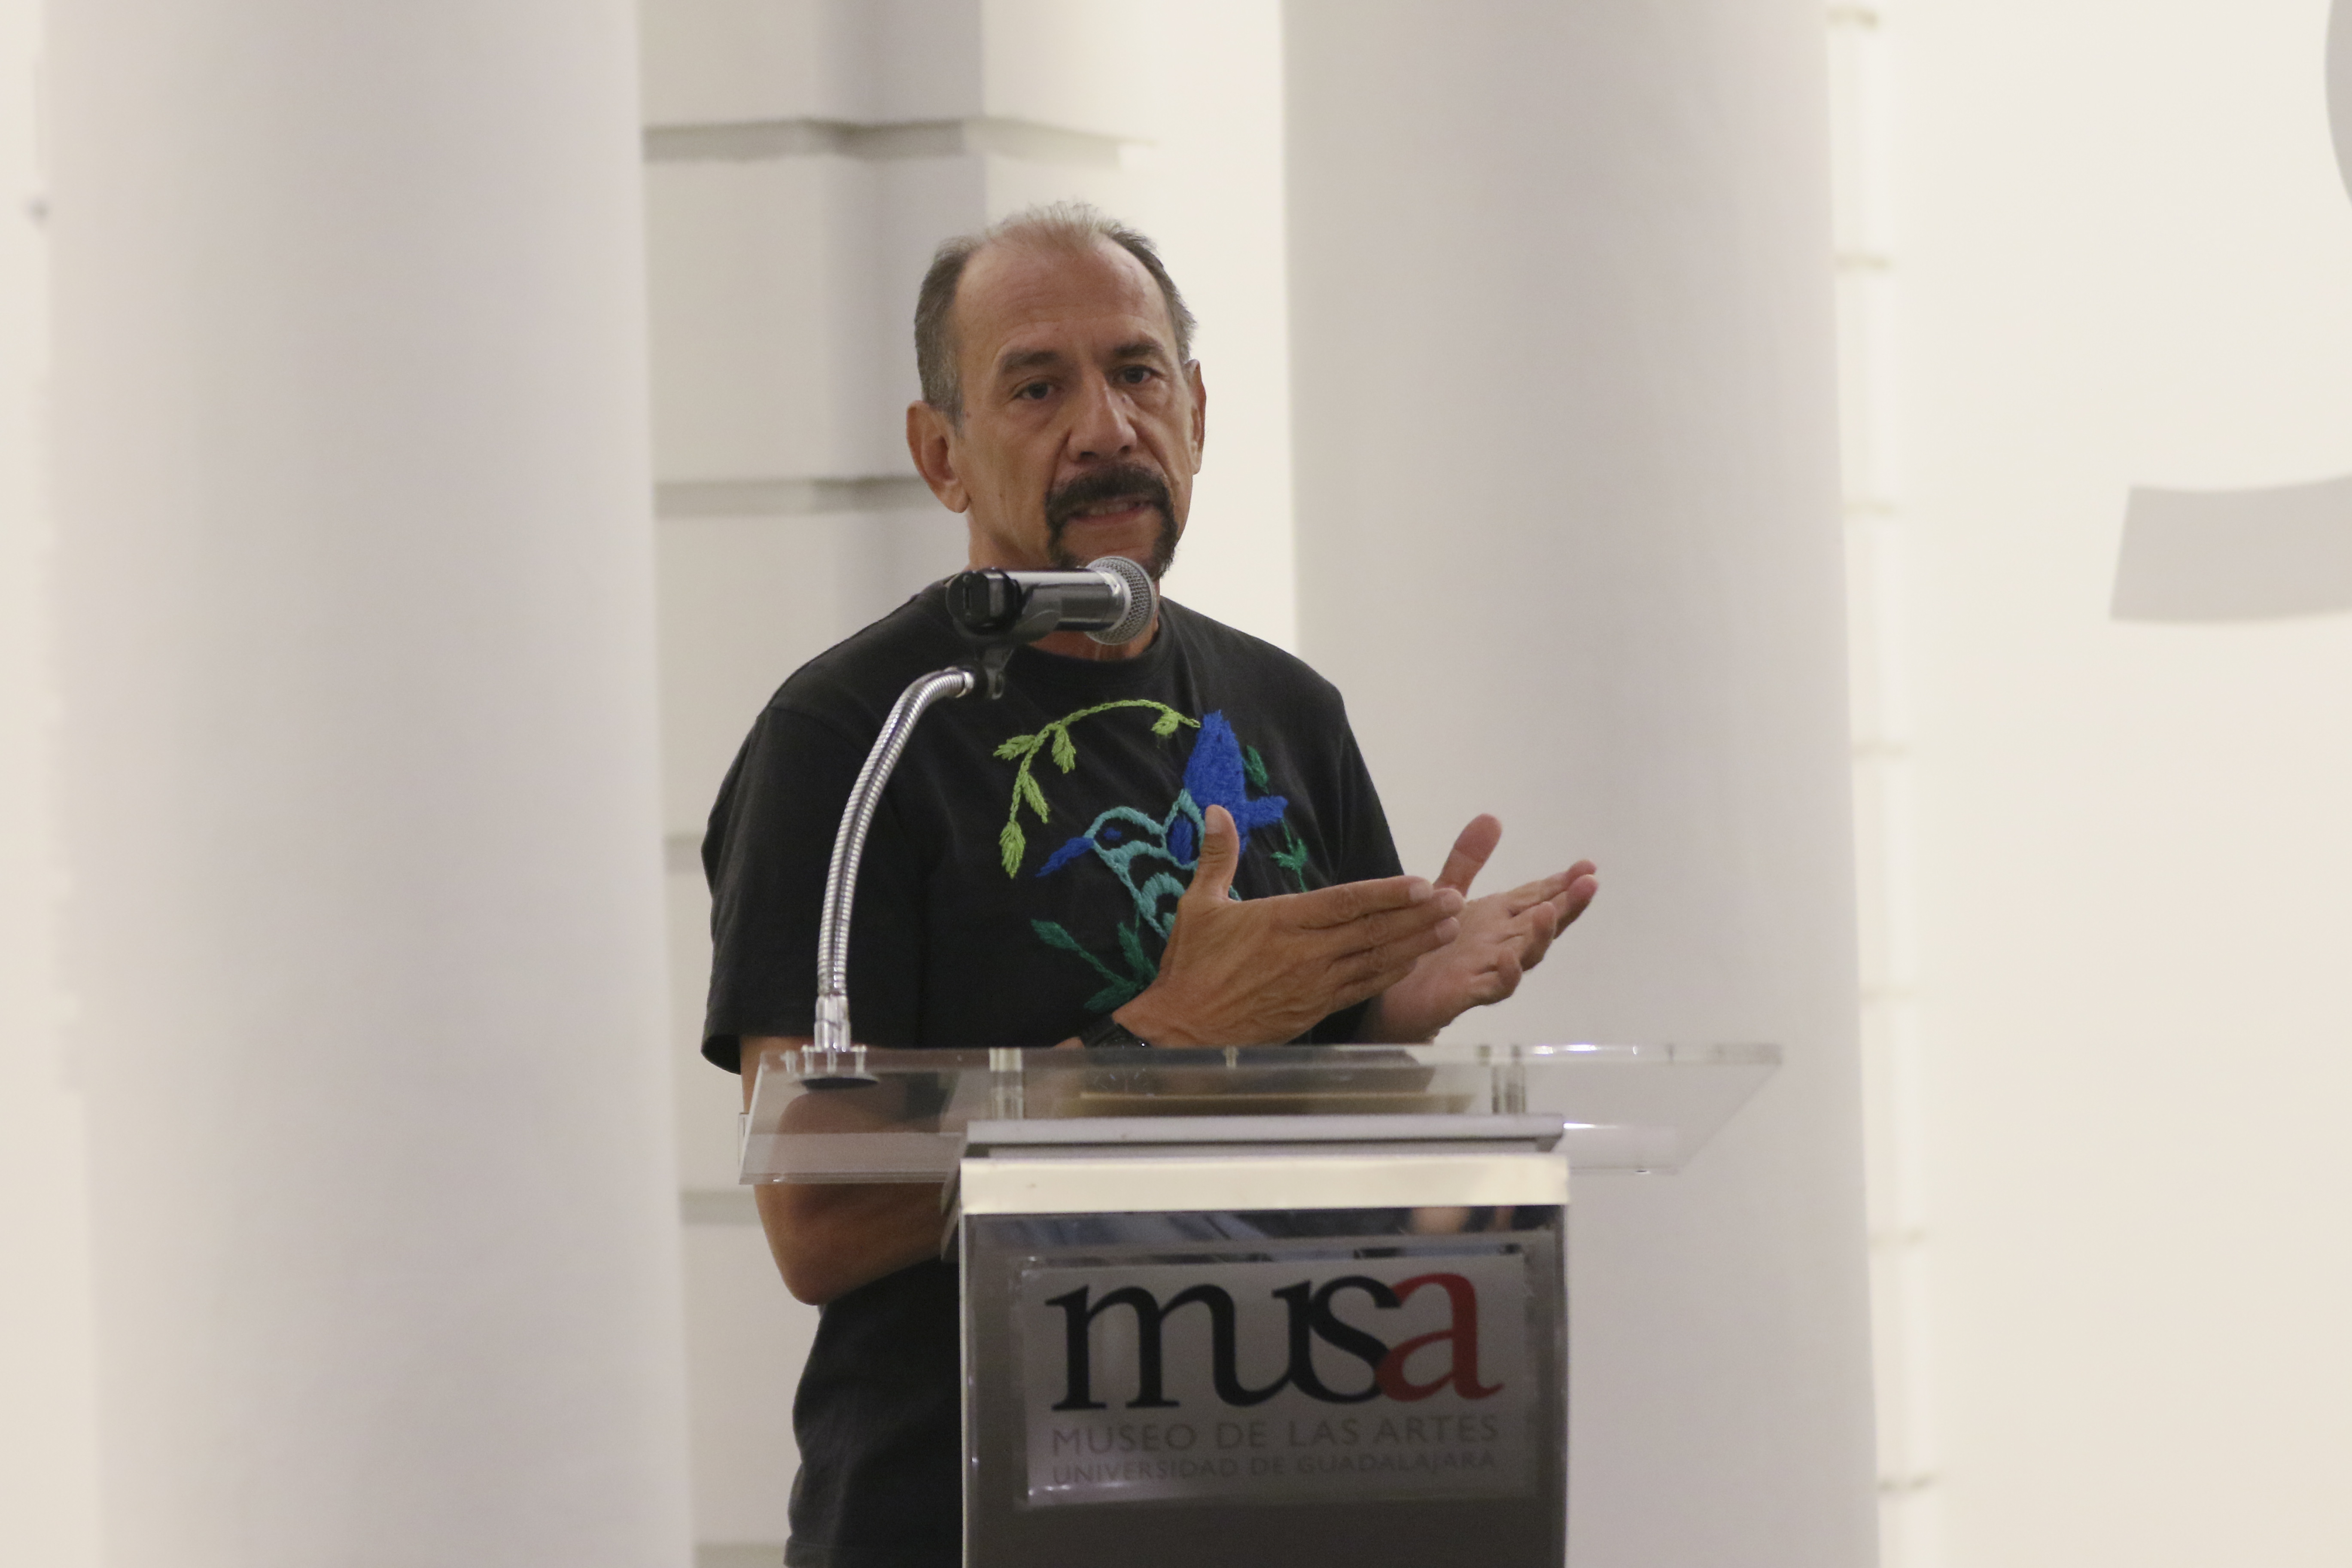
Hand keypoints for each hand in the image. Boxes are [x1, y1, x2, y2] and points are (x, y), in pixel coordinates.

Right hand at [1115, 806, 1464, 1047]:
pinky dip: (1391, 973)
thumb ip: (1217, 856)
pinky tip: (1414, 960)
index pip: (1345, 903)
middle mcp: (1306, 953)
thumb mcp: (1198, 905)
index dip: (1387, 894)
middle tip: (1454, 900)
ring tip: (1449, 927)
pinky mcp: (1315, 1009)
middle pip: (1372, 931)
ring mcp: (1314, 984)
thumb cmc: (1190, 966)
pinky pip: (1363, 988)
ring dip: (1415, 943)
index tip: (1421, 883)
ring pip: (1375, 960)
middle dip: (1417, 915)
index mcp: (1282, 922)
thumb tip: (1218, 810)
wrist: (1182, 1030)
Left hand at [1368, 815, 1597, 1042]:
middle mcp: (1500, 942)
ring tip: (1550, 911)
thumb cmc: (1427, 945)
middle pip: (1542, 923)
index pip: (1537, 896)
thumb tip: (1492, 817)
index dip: (1562, 882)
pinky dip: (1506, 974)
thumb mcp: (1445, 894)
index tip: (1587, 866)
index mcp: (1497, 917)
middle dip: (1568, 904)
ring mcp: (1487, 968)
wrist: (1394, 994)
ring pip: (1526, 955)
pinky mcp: (1467, 992)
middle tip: (1589, 883)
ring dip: (1541, 935)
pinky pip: (1493, 987)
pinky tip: (1510, 958)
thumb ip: (1467, 860)